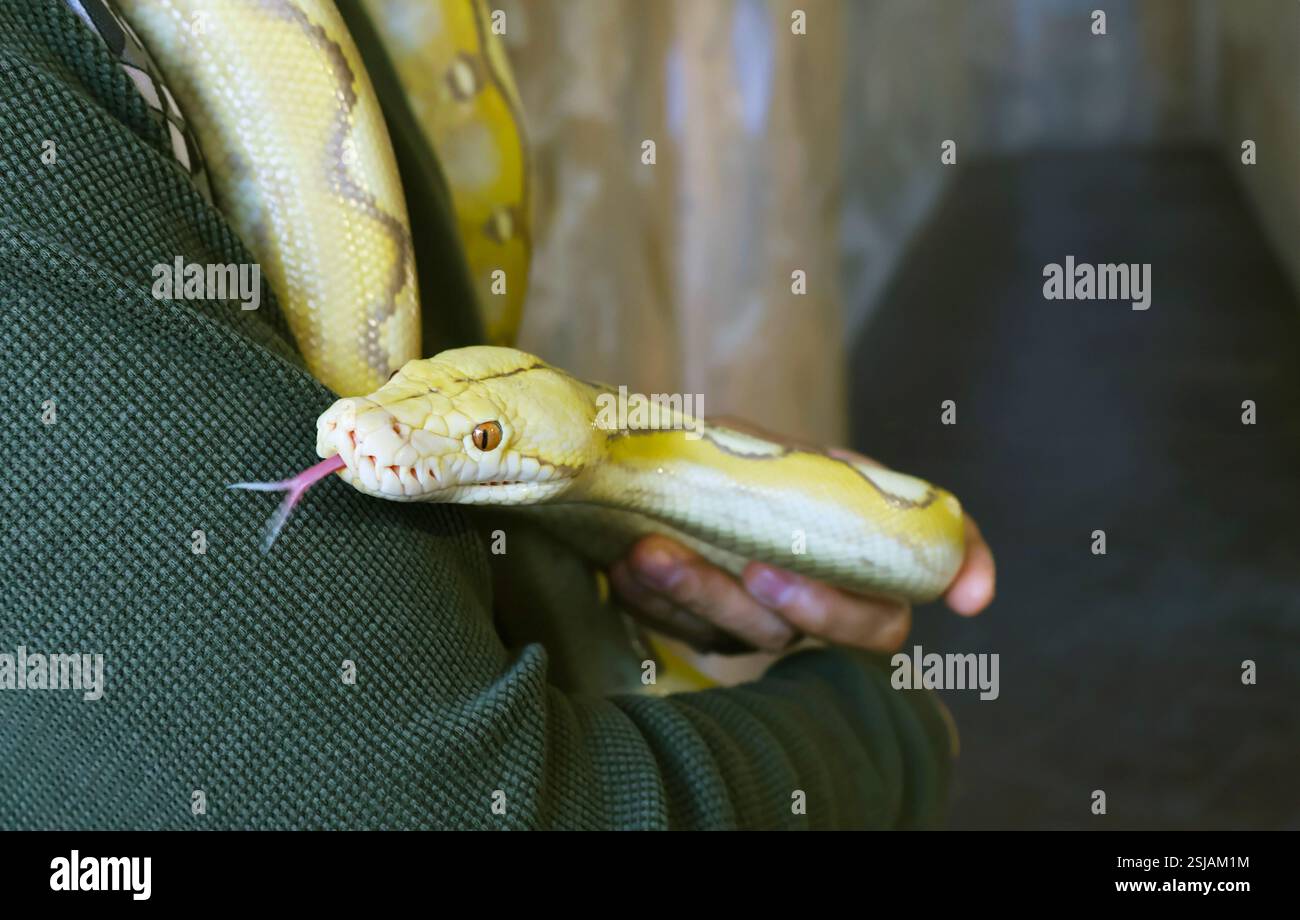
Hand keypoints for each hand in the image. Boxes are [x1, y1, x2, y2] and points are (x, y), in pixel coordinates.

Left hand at [608, 443, 994, 654]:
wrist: (635, 480)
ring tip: (652, 552)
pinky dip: (657, 601)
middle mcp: (831, 589)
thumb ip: (798, 464)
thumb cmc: (717, 459)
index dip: (967, 570)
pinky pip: (693, 635)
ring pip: (761, 636)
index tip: (972, 596)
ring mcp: (772, 620)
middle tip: (760, 568)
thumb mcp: (761, 447)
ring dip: (705, 595)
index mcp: (858, 533)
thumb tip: (842, 477)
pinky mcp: (714, 635)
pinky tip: (626, 567)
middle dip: (817, 608)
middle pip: (868, 629)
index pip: (935, 558)